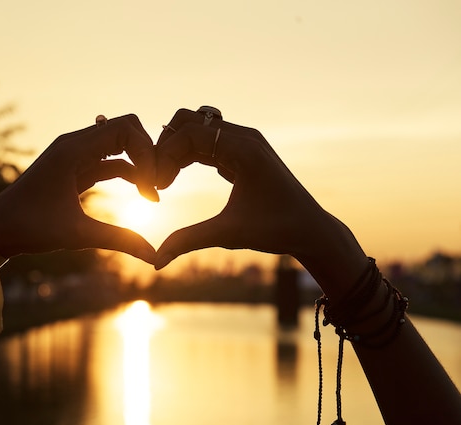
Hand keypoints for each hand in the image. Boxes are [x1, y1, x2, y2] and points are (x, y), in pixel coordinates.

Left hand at [0, 114, 157, 263]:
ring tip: (152, 195)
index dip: (147, 151)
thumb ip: (119, 240)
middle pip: (125, 130)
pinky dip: (128, 172)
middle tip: (157, 187)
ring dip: (139, 165)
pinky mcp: (74, 168)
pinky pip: (109, 161)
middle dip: (147, 154)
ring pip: (119, 146)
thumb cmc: (29, 228)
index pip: (125, 128)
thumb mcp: (77, 234)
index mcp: (73, 149)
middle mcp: (74, 144)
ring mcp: (74, 155)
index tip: (152, 185)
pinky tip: (141, 194)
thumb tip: (155, 256)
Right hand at [153, 108, 339, 269]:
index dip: (165, 156)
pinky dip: (187, 154)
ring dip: (175, 149)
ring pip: (196, 128)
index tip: (156, 186)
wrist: (310, 229)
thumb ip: (188, 241)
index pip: (190, 133)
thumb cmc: (276, 230)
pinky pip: (206, 141)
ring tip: (164, 181)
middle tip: (156, 179)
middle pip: (189, 121)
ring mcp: (244, 141)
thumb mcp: (228, 234)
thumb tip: (155, 262)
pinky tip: (176, 178)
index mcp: (244, 149)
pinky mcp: (242, 152)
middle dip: (166, 147)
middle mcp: (245, 137)